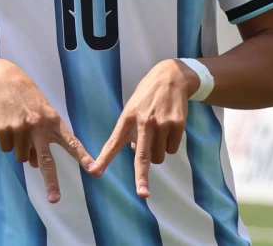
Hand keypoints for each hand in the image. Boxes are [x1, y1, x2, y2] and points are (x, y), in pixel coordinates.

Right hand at [0, 59, 96, 202]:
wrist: (1, 80)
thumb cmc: (26, 98)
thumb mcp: (40, 114)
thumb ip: (42, 139)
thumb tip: (35, 165)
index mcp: (53, 121)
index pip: (71, 142)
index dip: (83, 156)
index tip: (93, 169)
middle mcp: (38, 126)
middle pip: (46, 160)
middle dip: (51, 181)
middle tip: (55, 199)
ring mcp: (21, 129)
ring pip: (22, 157)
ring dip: (21, 150)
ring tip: (18, 128)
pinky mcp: (4, 130)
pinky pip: (7, 149)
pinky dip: (7, 142)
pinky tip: (6, 125)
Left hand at [92, 59, 197, 197]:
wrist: (171, 77)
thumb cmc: (147, 97)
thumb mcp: (132, 109)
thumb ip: (130, 133)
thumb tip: (137, 155)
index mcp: (127, 118)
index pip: (113, 142)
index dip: (104, 159)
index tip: (95, 172)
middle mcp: (144, 122)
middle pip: (142, 157)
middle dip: (142, 179)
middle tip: (143, 193)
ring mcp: (162, 123)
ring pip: (159, 157)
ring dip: (158, 153)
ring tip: (158, 133)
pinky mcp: (177, 124)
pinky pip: (172, 149)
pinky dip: (170, 145)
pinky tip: (169, 128)